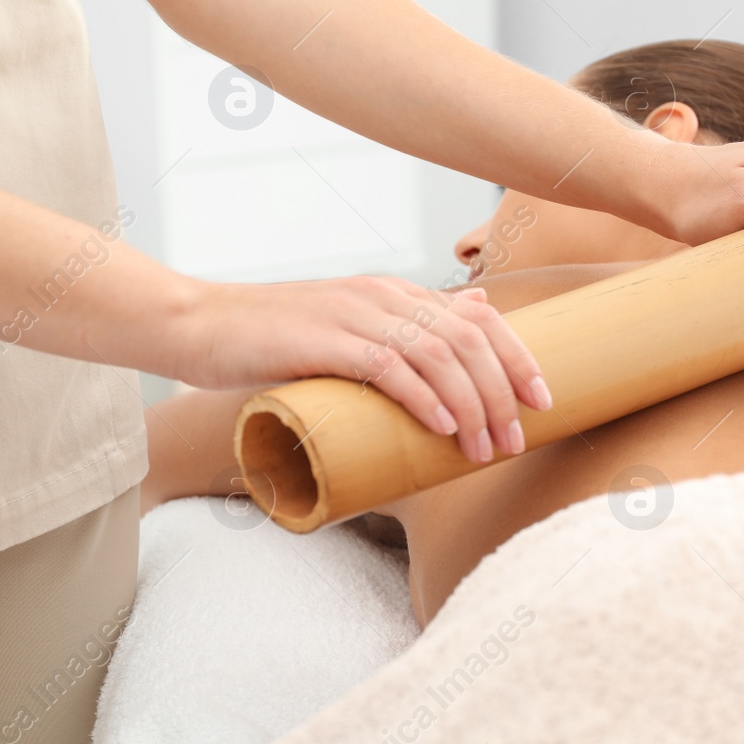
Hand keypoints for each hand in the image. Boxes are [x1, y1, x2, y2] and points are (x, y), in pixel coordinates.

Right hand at [167, 276, 551, 463]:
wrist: (199, 328)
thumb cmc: (272, 344)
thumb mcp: (347, 334)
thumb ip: (400, 335)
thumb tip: (469, 327)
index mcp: (393, 293)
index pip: (479, 315)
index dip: (519, 356)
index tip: (543, 402)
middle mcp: (382, 295)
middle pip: (469, 338)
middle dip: (504, 392)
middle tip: (517, 441)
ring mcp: (354, 314)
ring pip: (438, 354)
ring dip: (473, 406)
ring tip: (486, 450)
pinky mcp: (325, 340)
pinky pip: (390, 366)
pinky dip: (424, 398)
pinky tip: (444, 428)